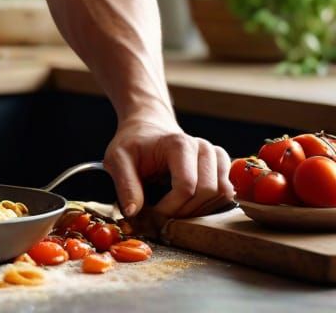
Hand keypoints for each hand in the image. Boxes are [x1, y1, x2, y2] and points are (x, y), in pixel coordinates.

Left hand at [103, 115, 233, 218]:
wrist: (147, 128)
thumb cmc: (133, 143)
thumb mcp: (117, 158)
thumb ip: (125, 184)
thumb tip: (133, 213)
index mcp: (178, 144)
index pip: (186, 186)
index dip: (171, 208)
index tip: (153, 215)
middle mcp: (202, 147)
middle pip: (207, 192)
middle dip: (185, 211)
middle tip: (164, 216)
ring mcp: (215, 155)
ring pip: (221, 194)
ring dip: (198, 210)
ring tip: (174, 208)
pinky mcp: (222, 164)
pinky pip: (227, 193)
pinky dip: (210, 204)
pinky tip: (189, 203)